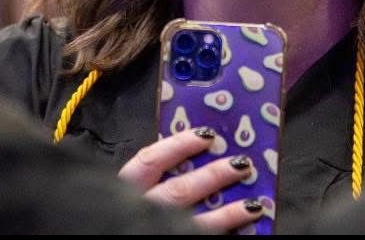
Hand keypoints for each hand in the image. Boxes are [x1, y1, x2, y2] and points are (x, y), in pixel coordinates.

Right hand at [118, 127, 262, 231]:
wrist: (110, 235)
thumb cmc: (118, 213)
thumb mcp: (121, 189)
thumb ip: (145, 174)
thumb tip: (186, 154)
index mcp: (124, 190)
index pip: (150, 161)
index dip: (180, 145)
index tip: (207, 134)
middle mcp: (140, 210)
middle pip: (179, 191)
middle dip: (214, 176)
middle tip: (242, 163)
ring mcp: (154, 230)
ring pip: (194, 223)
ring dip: (228, 214)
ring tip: (254, 204)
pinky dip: (225, 234)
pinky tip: (244, 231)